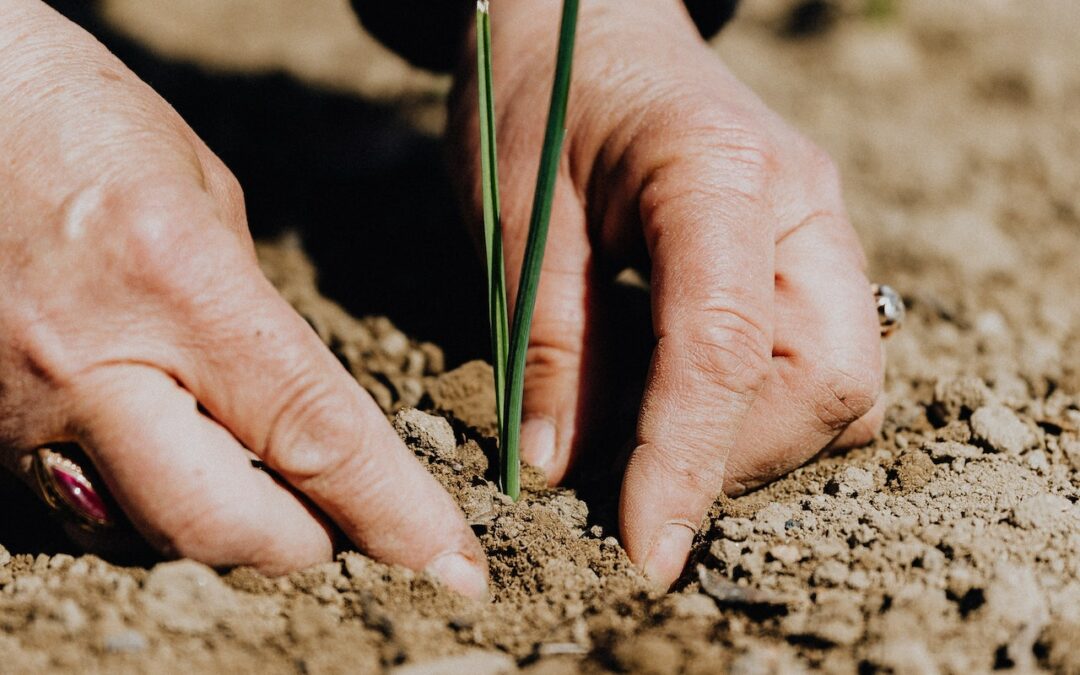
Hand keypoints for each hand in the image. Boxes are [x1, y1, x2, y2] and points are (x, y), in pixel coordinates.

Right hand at [0, 0, 485, 596]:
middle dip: (305, 546)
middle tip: (346, 528)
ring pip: (146, 533)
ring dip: (226, 531)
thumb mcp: (204, 198)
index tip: (452, 565)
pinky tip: (179, 462)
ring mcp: (21, 410)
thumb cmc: (80, 121)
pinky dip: (149, 506)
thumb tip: (293, 409)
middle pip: (222, 525)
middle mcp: (92, 365)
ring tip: (269, 493)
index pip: (314, 434)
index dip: (394, 514)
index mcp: (178, 284)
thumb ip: (253, 317)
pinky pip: (83, 506)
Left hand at [450, 0, 883, 586]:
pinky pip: (818, 361)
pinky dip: (757, 408)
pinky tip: (678, 397)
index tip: (645, 551)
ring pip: (840, 384)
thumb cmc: (539, 91)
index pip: (726, 350)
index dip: (686, 465)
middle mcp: (801, 203)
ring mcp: (818, 227)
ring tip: (647, 439)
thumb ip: (549, 342)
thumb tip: (563, 470)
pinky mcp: (806, 252)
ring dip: (750, 440)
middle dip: (735, 457)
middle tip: (633, 481)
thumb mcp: (517, 211)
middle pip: (828, 382)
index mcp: (719, 172)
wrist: (583, 18)